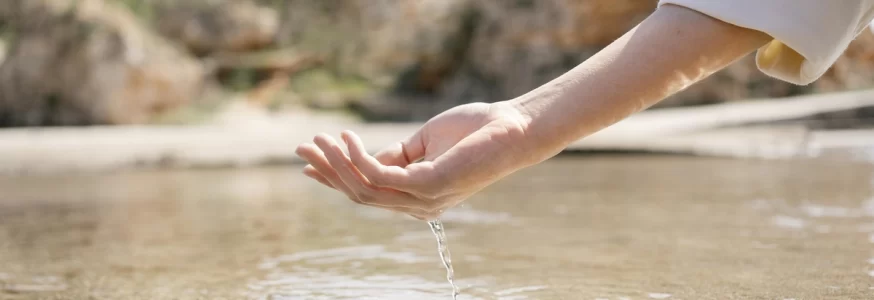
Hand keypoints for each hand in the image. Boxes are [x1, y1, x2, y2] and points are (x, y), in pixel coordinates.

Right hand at [295, 101, 533, 219]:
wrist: (512, 128)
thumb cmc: (474, 132)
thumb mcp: (423, 143)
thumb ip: (394, 155)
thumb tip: (361, 156)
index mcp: (416, 197)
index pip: (367, 193)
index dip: (334, 178)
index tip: (308, 163)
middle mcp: (417, 206)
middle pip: (358, 194)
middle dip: (327, 171)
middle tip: (301, 147)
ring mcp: (423, 200)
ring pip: (363, 189)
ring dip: (336, 163)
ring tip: (319, 139)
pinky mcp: (428, 186)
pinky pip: (379, 176)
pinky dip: (358, 157)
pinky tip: (347, 138)